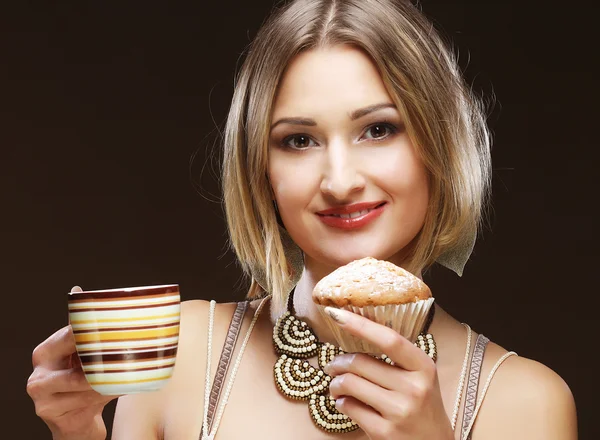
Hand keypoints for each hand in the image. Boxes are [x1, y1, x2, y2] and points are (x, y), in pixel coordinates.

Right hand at [26, 286, 119, 439]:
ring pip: (85, 383)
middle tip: (126, 352)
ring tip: (127, 372)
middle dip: (103, 359)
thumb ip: (83, 327)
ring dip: (109, 380)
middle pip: (77, 361)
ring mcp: (42, 395)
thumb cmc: (81, 381)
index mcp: (45, 351)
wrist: (74, 420)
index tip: (117, 328)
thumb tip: (78, 290)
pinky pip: (87, 400)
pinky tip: (118, 388)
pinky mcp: (51, 412)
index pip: (70, 335)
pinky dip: (106, 394)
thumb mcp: (81, 355)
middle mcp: (39, 372)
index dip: (94, 331)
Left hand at [323, 307, 453, 439]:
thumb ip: (397, 357)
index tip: (337, 314)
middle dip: (338, 362)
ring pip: (350, 384)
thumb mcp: (420, 377)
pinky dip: (341, 403)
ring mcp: (399, 412)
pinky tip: (346, 404)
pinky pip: (348, 407)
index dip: (360, 325)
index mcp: (423, 367)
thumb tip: (356, 330)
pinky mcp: (384, 432)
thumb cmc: (422, 406)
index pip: (389, 339)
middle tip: (332, 365)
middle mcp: (414, 388)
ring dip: (335, 383)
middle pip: (360, 362)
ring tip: (336, 386)